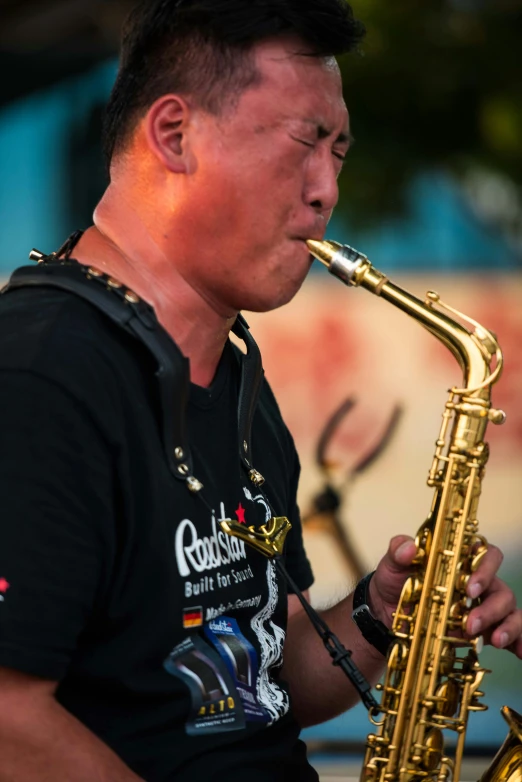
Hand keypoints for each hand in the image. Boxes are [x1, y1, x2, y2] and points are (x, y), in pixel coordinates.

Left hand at [369, 534, 521, 658]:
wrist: (386, 611)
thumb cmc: (396, 580)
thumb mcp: (392, 564)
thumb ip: (399, 551)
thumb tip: (409, 549)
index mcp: (461, 561)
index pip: (486, 555)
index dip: (485, 569)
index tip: (470, 588)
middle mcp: (478, 582)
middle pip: (500, 589)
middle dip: (491, 608)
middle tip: (470, 624)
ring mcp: (483, 606)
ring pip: (509, 611)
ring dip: (507, 626)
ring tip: (494, 641)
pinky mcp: (482, 629)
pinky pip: (510, 632)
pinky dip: (519, 641)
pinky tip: (519, 653)